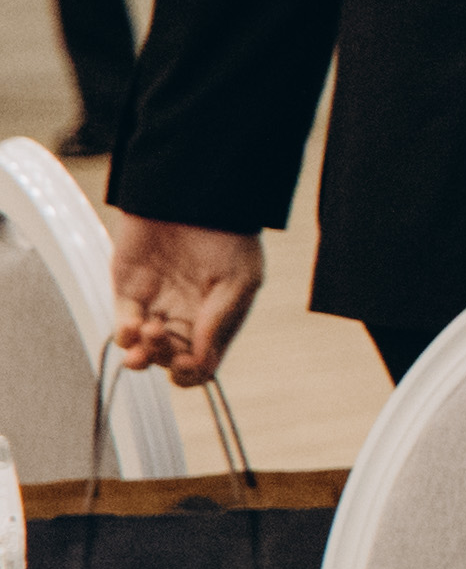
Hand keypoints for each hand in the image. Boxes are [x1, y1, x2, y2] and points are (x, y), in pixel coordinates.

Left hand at [110, 214, 264, 386]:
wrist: (192, 197)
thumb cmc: (228, 234)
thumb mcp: (240, 279)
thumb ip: (220, 321)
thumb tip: (203, 360)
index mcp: (217, 318)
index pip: (203, 362)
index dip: (194, 371)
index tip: (188, 362)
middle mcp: (186, 317)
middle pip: (172, 359)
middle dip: (166, 359)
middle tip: (164, 340)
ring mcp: (157, 306)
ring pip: (144, 350)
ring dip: (144, 354)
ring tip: (148, 336)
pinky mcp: (129, 292)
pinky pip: (123, 326)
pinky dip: (125, 335)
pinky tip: (134, 327)